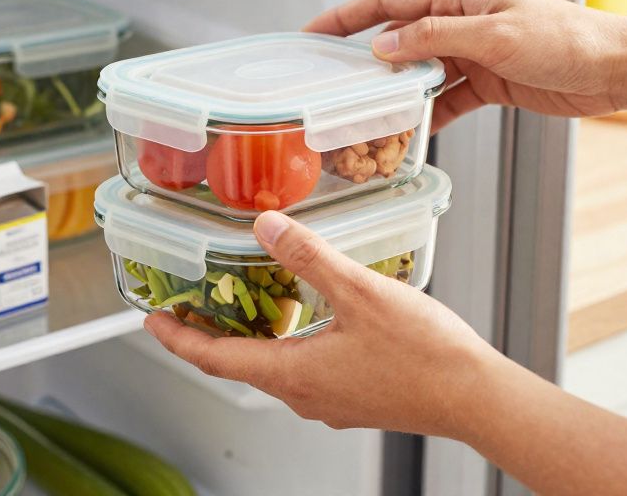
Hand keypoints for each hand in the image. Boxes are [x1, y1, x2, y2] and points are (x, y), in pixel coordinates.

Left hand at [144, 211, 494, 436]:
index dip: (177, 338)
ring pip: (272, 367)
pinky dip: (285, 344)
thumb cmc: (423, 354)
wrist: (475, 398)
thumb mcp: (359, 292)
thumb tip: (264, 226)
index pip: (214, 359)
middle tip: (187, 306)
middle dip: (208, 335)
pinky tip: (303, 317)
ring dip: (248, 338)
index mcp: (293, 375)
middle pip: (238, 365)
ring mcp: (329, 401)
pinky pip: (303, 370)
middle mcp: (304, 396)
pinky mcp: (354, 397)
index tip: (151, 319)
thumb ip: (308, 256)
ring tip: (239, 305)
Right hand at [305, 0, 626, 130]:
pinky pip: (446, 98)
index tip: (313, 33)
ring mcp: (473, 52)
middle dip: (365, 61)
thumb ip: (435, 38)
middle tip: (332, 84)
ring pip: (419, 72)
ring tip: (367, 116)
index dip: (346, 17)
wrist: (613, 69)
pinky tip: (413, 133)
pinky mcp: (488, 81)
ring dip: (396, 93)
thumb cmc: (567, 39)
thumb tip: (384, 45)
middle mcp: (461, 20)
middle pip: (398, 38)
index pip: (388, 2)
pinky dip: (428, 115)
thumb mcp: (494, 36)